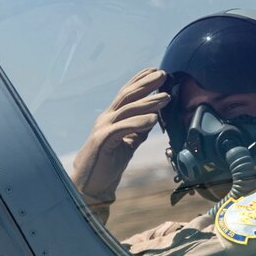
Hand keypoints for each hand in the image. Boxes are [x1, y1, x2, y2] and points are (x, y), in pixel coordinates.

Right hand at [70, 68, 170, 201]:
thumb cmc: (108, 163)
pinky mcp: (102, 141)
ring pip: (127, 109)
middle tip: (163, 74)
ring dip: (148, 102)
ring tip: (165, 97)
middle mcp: (106, 118)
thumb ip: (139, 130)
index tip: (155, 71)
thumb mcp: (129, 142)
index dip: (140, 80)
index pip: (126, 93)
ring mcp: (103, 128)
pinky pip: (122, 128)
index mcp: (112, 117)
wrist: (90, 184)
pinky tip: (153, 119)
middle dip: (146, 84)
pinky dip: (139, 123)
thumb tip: (155, 117)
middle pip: (127, 96)